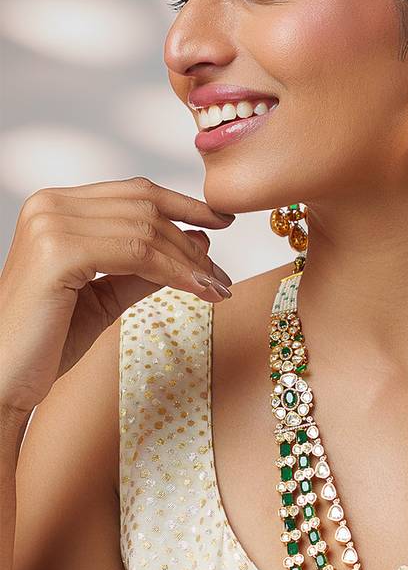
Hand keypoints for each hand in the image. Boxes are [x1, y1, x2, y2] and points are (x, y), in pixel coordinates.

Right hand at [0, 176, 236, 417]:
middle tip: (221, 276)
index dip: (184, 204)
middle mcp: (50, 205)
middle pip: (145, 208)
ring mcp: (51, 223)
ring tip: (216, 289)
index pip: (134, 192)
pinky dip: (174, 272)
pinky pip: (136, 253)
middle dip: (192, 242)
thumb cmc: (47, 340)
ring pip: (146, 231)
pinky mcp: (58, 251)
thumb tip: (197, 242)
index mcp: (57, 208)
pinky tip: (198, 290)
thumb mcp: (107, 295)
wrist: (4, 377)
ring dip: (190, 262)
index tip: (223, 221)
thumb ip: (145, 268)